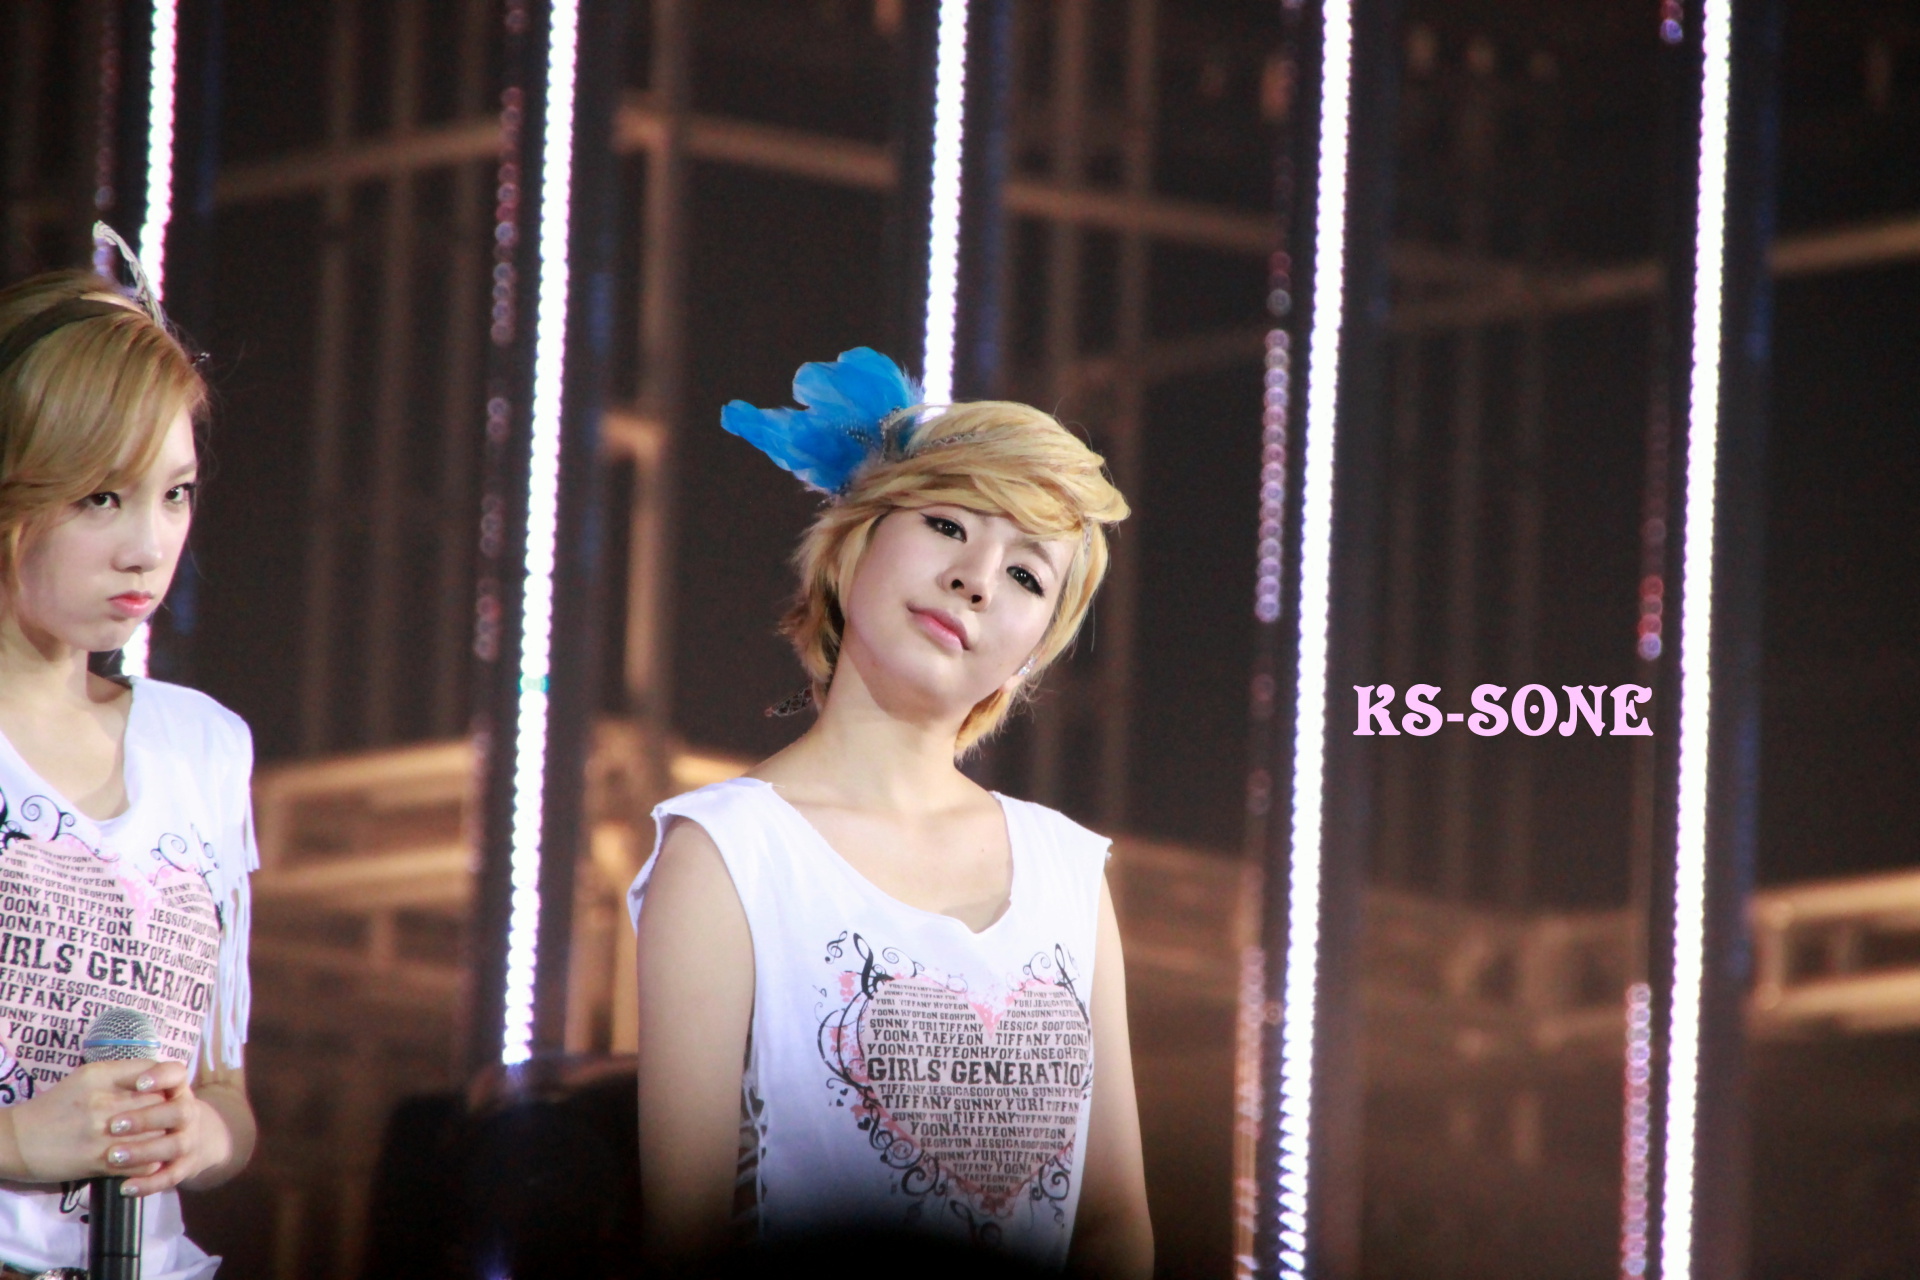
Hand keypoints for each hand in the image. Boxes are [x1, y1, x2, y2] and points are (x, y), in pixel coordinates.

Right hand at [5, 1060, 172, 1184]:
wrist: (15, 1141)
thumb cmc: (54, 1106)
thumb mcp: (86, 1078)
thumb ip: (121, 1074)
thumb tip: (157, 1077)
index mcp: (102, 1076)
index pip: (153, 1072)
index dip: (166, 1083)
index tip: (165, 1092)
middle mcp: (104, 1103)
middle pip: (159, 1104)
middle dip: (169, 1111)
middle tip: (171, 1118)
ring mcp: (102, 1134)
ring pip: (155, 1134)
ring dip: (163, 1139)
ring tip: (163, 1139)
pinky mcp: (98, 1162)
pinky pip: (140, 1163)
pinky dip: (150, 1163)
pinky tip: (151, 1160)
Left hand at [99, 1061, 233, 1195]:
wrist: (189, 1139)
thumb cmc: (150, 1111)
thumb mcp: (141, 1092)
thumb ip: (126, 1082)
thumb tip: (94, 1081)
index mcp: (175, 1089)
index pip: (176, 1074)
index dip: (161, 1077)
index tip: (139, 1083)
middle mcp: (187, 1113)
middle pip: (178, 1111)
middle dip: (148, 1118)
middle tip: (114, 1125)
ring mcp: (188, 1140)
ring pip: (174, 1145)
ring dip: (146, 1150)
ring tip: (113, 1156)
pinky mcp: (183, 1167)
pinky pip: (170, 1177)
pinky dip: (149, 1183)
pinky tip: (125, 1187)